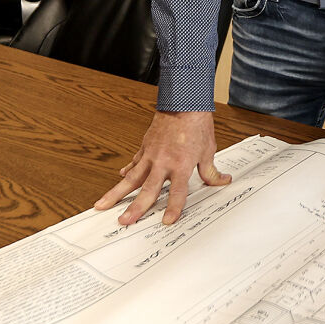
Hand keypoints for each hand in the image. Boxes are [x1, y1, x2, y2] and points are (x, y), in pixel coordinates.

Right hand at [94, 110, 229, 225]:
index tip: (167, 221)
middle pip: (147, 190)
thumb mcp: (208, 150)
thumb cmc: (196, 124)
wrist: (183, 102)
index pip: (177, 193)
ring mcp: (151, 155)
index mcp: (181, 165)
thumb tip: (221, 181)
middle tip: (124, 221)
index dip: (173, 209)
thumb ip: (211, 171)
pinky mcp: (145, 147)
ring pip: (131, 178)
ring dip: (117, 193)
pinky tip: (120, 177)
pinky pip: (134, 163)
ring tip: (103, 204)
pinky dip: (127, 171)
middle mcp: (163, 162)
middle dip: (135, 208)